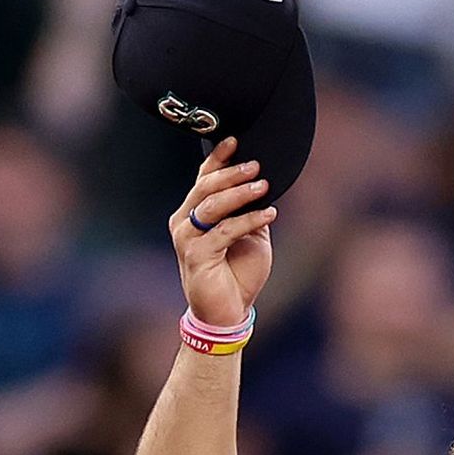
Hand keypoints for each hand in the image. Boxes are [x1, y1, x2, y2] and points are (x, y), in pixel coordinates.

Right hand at [172, 137, 276, 328]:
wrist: (228, 314)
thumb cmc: (238, 276)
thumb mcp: (249, 238)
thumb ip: (250, 212)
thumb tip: (263, 184)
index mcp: (193, 214)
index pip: (203, 178)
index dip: (218, 158)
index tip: (235, 140)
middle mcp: (184, 222)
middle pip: (206, 187)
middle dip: (232, 173)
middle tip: (256, 166)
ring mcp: (187, 238)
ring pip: (212, 205)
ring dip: (240, 193)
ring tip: (263, 186)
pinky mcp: (196, 255)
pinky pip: (225, 230)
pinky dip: (249, 220)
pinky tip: (269, 214)